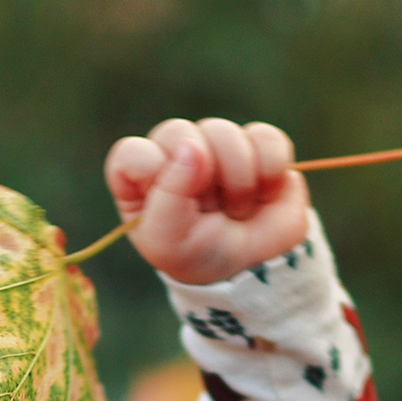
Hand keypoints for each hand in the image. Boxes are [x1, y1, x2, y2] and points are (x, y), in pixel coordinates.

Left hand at [104, 118, 309, 285]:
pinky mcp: (257, 145)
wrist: (258, 269)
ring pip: (223, 131)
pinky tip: (266, 193)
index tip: (174, 203)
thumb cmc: (201, 258)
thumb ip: (169, 197)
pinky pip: (265, 136)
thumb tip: (192, 147)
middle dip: (200, 175)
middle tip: (211, 210)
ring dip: (238, 178)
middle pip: (177, 132)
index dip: (153, 172)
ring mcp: (216, 146)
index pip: (131, 153)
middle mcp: (174, 155)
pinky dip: (270, 168)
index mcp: (141, 180)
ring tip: (238, 209)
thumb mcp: (170, 243)